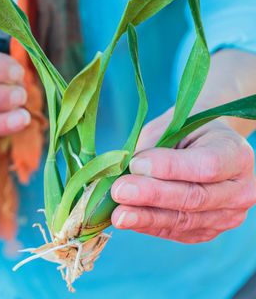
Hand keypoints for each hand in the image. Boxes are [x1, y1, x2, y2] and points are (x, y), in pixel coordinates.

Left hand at [111, 111, 255, 242]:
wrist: (204, 146)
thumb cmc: (186, 131)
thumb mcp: (171, 126)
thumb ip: (153, 148)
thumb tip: (128, 173)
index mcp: (236, 154)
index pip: (207, 165)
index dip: (170, 167)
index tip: (136, 163)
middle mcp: (240, 189)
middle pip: (195, 197)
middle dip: (153, 195)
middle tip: (120, 191)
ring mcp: (228, 215)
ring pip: (185, 220)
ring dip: (147, 217)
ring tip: (118, 215)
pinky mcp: (210, 231)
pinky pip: (179, 232)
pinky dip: (151, 226)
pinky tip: (130, 220)